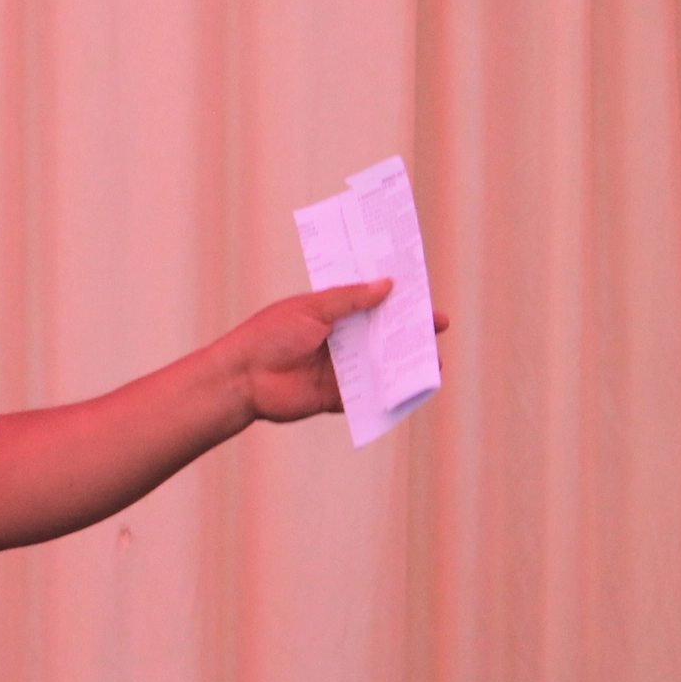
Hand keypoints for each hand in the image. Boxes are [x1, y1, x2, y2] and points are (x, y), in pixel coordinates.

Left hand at [218, 282, 451, 423]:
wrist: (242, 379)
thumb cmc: (269, 335)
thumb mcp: (312, 308)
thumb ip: (350, 299)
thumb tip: (388, 285)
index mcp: (330, 313)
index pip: (369, 302)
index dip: (396, 298)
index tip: (423, 291)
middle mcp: (337, 340)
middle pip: (380, 333)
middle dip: (410, 330)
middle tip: (438, 324)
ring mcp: (337, 368)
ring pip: (379, 365)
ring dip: (405, 362)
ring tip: (434, 361)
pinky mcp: (334, 396)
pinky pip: (366, 396)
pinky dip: (388, 393)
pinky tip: (412, 390)